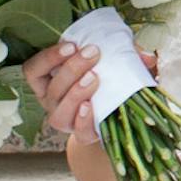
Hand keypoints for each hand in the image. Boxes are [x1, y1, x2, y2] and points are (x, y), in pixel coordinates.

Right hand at [25, 37, 155, 146]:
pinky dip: (84, 119)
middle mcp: (52, 102)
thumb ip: (129, 54)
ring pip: (59, 112)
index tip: (71, 45)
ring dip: (75, 93)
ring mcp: (66, 120)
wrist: (118, 114)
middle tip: (92, 53)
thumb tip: (147, 55)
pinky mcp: (82, 135)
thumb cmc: (109, 80)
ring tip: (94, 78)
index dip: (47, 57)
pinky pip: (78, 132)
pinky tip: (91, 107)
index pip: (33, 70)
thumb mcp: (115, 62)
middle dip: (71, 69)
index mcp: (49, 81)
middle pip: (52, 88)